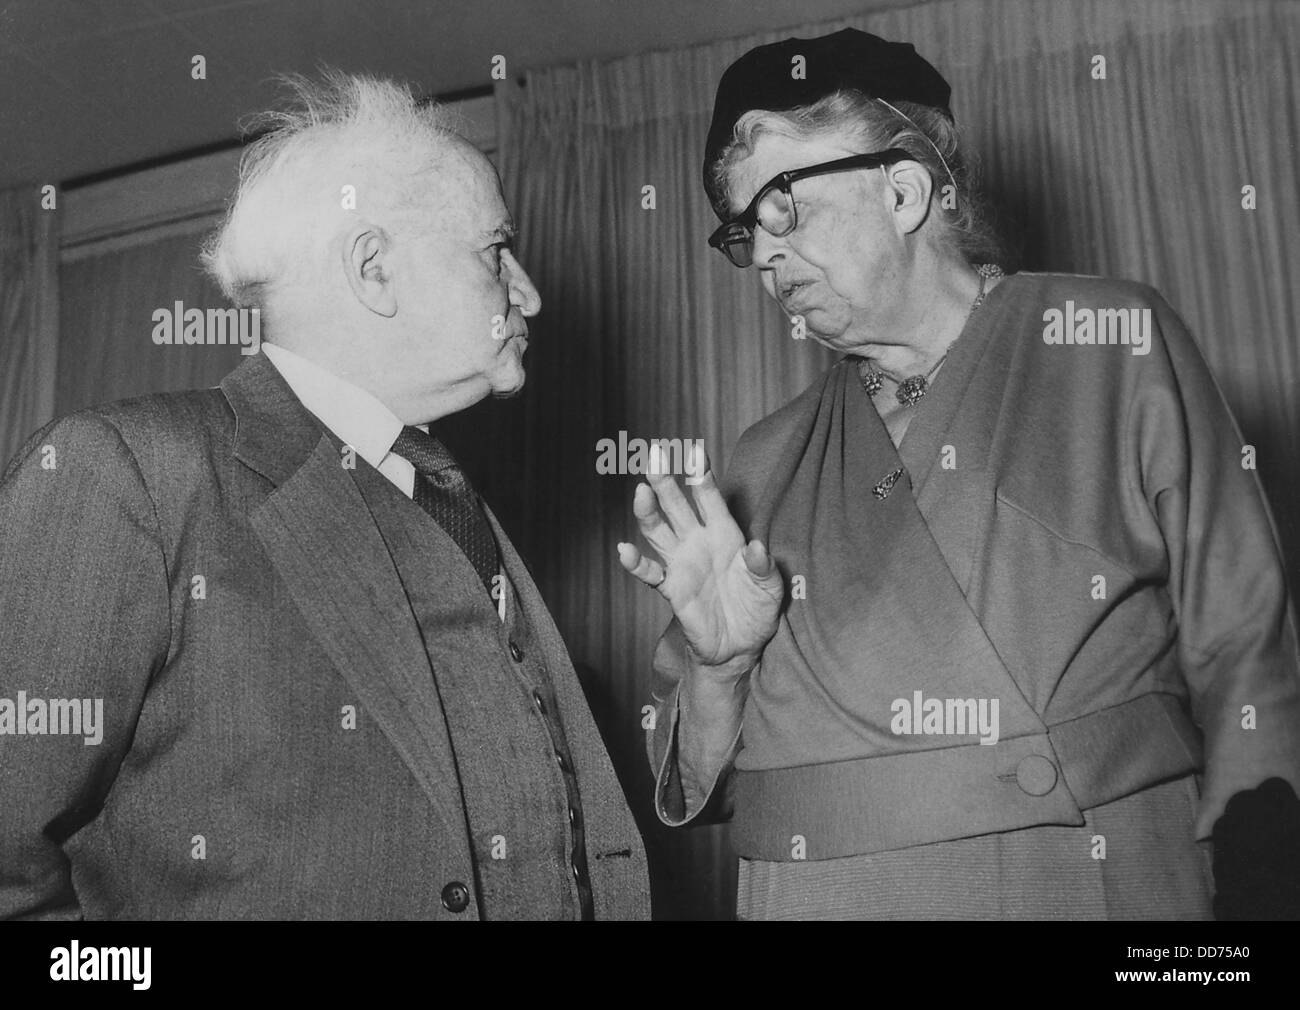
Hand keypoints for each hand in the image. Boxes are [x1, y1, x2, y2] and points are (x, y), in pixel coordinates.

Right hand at [617, 443, 782, 666]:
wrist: (741, 646)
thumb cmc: (757, 609)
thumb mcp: (770, 587)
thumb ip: (762, 566)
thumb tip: (757, 548)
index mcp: (725, 533)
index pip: (709, 498)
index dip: (701, 475)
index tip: (694, 451)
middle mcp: (698, 542)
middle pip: (676, 506)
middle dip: (666, 481)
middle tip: (655, 455)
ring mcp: (682, 563)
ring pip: (658, 531)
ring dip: (648, 512)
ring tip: (642, 492)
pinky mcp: (672, 589)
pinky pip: (650, 574)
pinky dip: (636, 563)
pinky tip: (625, 551)